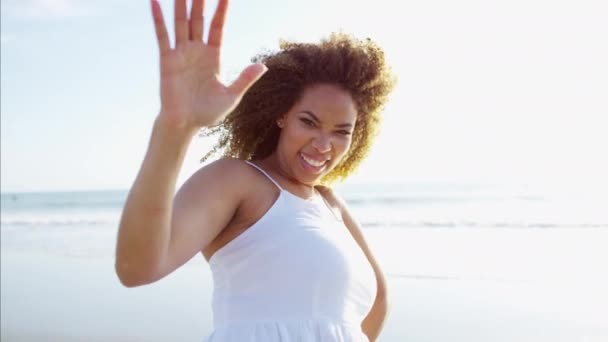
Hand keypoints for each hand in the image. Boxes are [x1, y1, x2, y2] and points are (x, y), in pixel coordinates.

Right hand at [150, 0, 266, 130]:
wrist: (185, 125)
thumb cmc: (208, 113)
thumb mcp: (231, 96)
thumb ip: (245, 79)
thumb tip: (263, 66)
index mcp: (213, 56)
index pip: (218, 27)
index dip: (221, 10)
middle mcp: (197, 50)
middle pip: (199, 19)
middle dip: (200, 0)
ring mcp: (181, 53)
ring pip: (181, 22)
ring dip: (181, 4)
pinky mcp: (167, 60)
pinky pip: (162, 36)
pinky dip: (158, 19)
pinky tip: (154, 2)